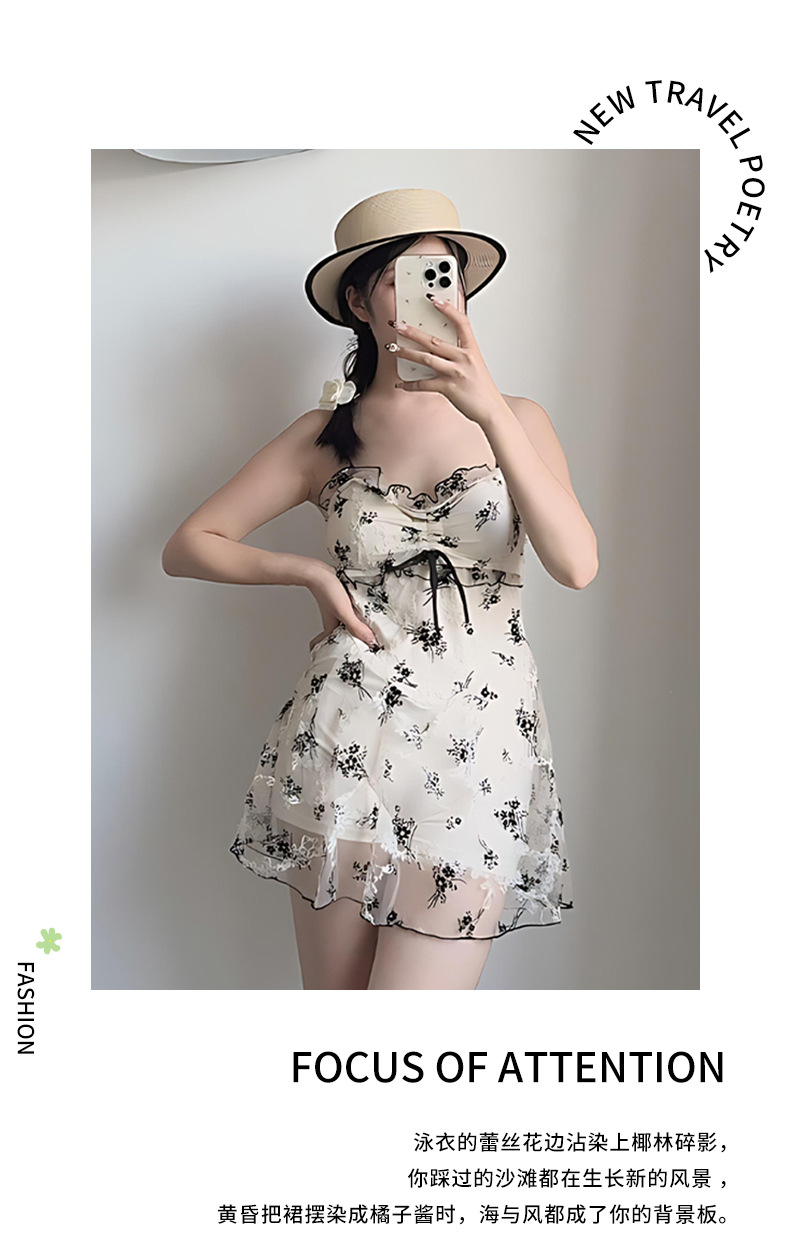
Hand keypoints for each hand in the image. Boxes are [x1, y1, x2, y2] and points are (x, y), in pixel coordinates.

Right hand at [307, 561, 378, 650]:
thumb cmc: (326, 591)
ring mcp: (338, 611)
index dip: (346, 652)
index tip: (360, 657)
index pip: (338, 645)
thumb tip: (370, 641)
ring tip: (372, 631)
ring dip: (359, 626)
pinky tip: (365, 611)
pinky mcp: (342, 601)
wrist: (319, 572)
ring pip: (350, 623)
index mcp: (333, 628)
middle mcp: (336, 621)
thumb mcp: (344, 612)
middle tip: (371, 646)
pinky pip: (352, 611)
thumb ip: (357, 627)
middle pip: (347, 634)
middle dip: (357, 640)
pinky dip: (358, 613)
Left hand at [389, 295, 506, 424]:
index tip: (434, 299)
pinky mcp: (448, 388)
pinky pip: (424, 384)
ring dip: (406, 352)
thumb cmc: (482, 389)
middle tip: (398, 325)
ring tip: (393, 348)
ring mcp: (455, 373)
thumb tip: (440, 348)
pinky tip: (401, 383)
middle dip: (413, 331)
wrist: (491, 410)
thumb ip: (460, 354)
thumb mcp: (475, 365)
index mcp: (472, 350)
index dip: (448, 309)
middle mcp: (464, 359)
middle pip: (434, 340)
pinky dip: (410, 384)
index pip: (461, 323)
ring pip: (425, 358)